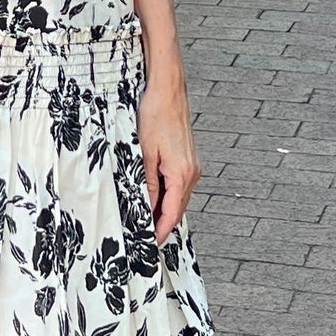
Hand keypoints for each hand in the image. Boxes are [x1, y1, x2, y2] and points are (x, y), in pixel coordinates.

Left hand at [137, 78, 200, 243]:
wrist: (168, 91)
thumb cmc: (155, 116)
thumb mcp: (144, 153)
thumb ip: (147, 182)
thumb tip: (145, 207)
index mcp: (182, 174)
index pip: (172, 214)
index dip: (160, 231)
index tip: (149, 244)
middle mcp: (192, 173)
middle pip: (177, 209)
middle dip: (161, 224)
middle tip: (143, 238)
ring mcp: (192, 166)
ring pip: (178, 198)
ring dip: (164, 210)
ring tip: (145, 221)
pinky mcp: (188, 160)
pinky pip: (178, 186)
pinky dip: (167, 196)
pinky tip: (153, 198)